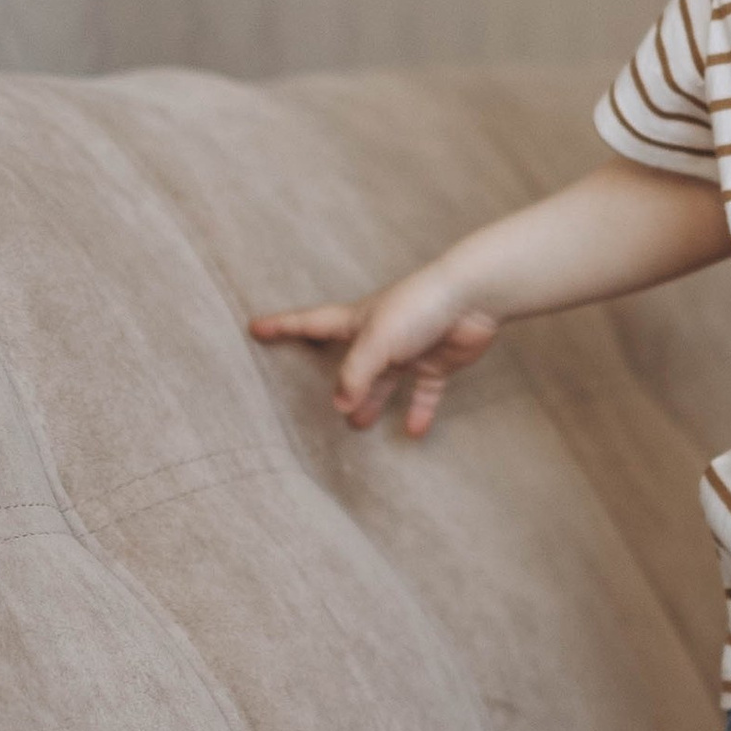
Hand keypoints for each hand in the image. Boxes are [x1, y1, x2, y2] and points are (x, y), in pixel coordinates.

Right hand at [249, 263, 500, 437]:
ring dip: (371, 403)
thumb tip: (339, 407)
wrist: (475, 297)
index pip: (310, 324)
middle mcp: (380, 336)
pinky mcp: (437, 363)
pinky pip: (425, 393)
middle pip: (348, 362)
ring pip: (384, 382)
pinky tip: (414, 433)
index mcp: (357, 321)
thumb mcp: (376, 341)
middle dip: (333, 380)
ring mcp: (409, 350)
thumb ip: (355, 375)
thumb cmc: (420, 307)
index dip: (282, 327)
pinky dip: (419, 411)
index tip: (255, 328)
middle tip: (320, 403)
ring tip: (357, 426)